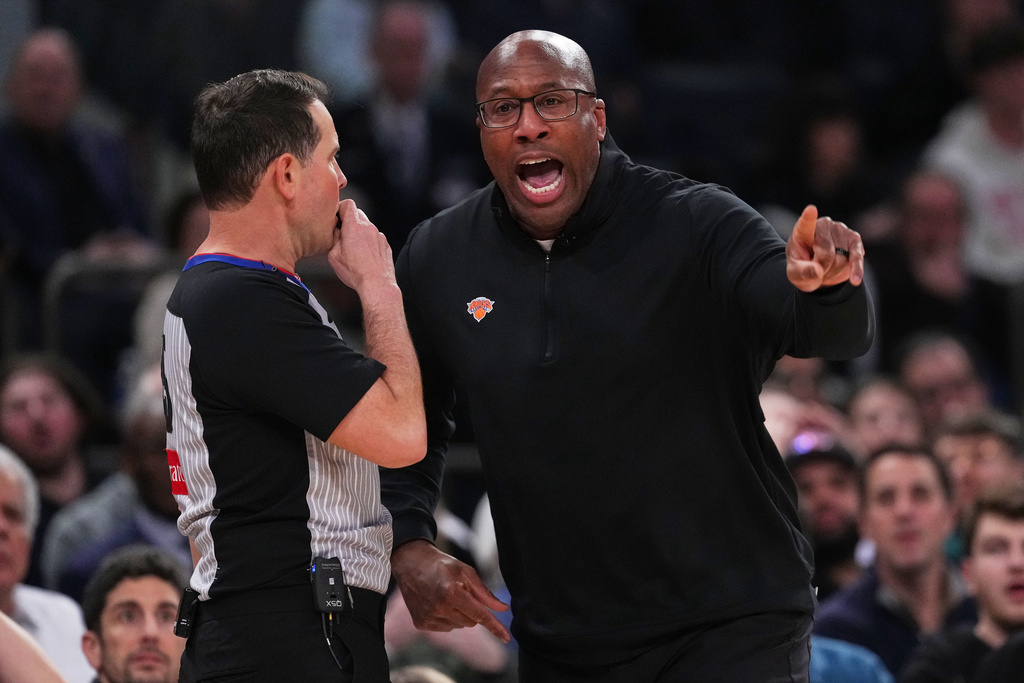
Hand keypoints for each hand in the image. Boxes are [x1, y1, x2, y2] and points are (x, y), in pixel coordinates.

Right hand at [327, 199, 394, 294]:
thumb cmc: (356, 272)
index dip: (340, 208)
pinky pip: (374, 237)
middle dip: (348, 220)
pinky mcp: (385, 244)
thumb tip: (334, 231)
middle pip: (357, 213)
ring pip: (366, 226)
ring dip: (359, 232)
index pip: (348, 204)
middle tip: (342, 233)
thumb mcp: (333, 255)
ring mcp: (379, 235)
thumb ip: (333, 238)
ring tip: (353, 248)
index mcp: (354, 227)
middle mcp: (368, 227)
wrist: (377, 284)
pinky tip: (364, 255)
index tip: (336, 217)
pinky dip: (368, 241)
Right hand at [391, 540, 510, 642]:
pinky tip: (438, 603)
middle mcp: (439, 608)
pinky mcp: (421, 624)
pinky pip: (446, 628)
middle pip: (471, 622)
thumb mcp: (466, 572)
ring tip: (447, 595)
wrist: (411, 563)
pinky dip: (447, 618)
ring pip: (459, 626)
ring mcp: (429, 618)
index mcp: (452, 593)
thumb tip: (502, 608)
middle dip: (472, 610)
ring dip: (459, 614)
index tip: (506, 638)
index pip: (480, 615)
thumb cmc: (441, 564)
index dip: (495, 626)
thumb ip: (485, 593)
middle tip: (462, 592)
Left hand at [785, 205, 864, 291]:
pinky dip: (856, 269)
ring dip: (834, 271)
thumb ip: (802, 272)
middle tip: (816, 270)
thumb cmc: (803, 268)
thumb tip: (817, 271)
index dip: (809, 218)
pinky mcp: (854, 238)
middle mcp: (822, 225)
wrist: (819, 270)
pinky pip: (856, 256)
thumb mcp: (795, 274)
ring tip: (826, 268)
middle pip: (827, 254)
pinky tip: (855, 279)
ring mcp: (840, 229)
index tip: (811, 210)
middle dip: (822, 268)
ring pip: (841, 259)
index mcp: (802, 231)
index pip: (806, 224)